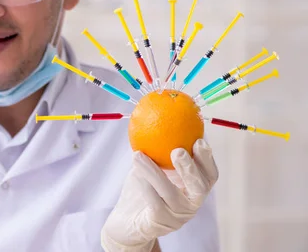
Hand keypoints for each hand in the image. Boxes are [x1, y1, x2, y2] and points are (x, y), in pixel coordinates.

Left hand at [101, 138, 217, 251]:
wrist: (127, 218)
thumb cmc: (143, 186)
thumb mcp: (153, 164)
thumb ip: (160, 147)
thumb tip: (160, 114)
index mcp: (194, 187)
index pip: (210, 174)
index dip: (207, 158)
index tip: (199, 140)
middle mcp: (191, 203)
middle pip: (200, 187)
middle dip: (191, 168)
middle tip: (177, 150)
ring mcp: (177, 216)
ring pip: (171, 194)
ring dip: (155, 172)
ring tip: (139, 155)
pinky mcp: (160, 223)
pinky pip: (154, 203)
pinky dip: (145, 186)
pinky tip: (135, 173)